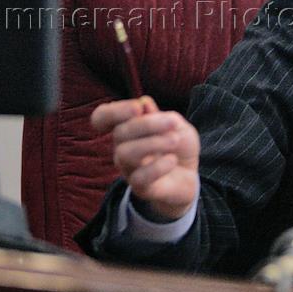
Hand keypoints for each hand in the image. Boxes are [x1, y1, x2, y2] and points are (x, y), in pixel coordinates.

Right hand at [91, 96, 199, 221]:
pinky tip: (172, 160)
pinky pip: (139, 178)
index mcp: (126, 128)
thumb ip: (160, 115)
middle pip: (119, 133)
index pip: (101, 118)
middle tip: (173, 123)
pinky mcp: (140, 188)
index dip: (113, 111)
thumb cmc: (178, 145)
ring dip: (152, 144)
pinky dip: (157, 167)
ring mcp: (128, 169)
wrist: (191, 175)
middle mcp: (121, 148)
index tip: (137, 108)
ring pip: (125, 154)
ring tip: (174, 140)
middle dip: (147, 124)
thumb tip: (144, 103)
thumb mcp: (176, 125)